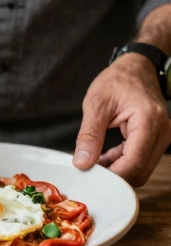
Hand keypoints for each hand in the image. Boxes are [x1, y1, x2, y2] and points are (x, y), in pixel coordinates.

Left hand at [73, 53, 170, 186]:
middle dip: (114, 176)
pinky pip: (140, 160)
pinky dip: (122, 162)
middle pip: (140, 171)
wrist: (135, 68)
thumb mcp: (96, 105)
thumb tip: (82, 163)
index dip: (112, 176)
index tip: (89, 177)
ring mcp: (162, 136)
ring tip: (93, 162)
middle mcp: (162, 131)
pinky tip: (104, 158)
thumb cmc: (117, 81)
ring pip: (141, 168)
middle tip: (88, 171)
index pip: (134, 163)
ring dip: (117, 170)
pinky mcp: (157, 138)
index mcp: (149, 121)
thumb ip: (89, 135)